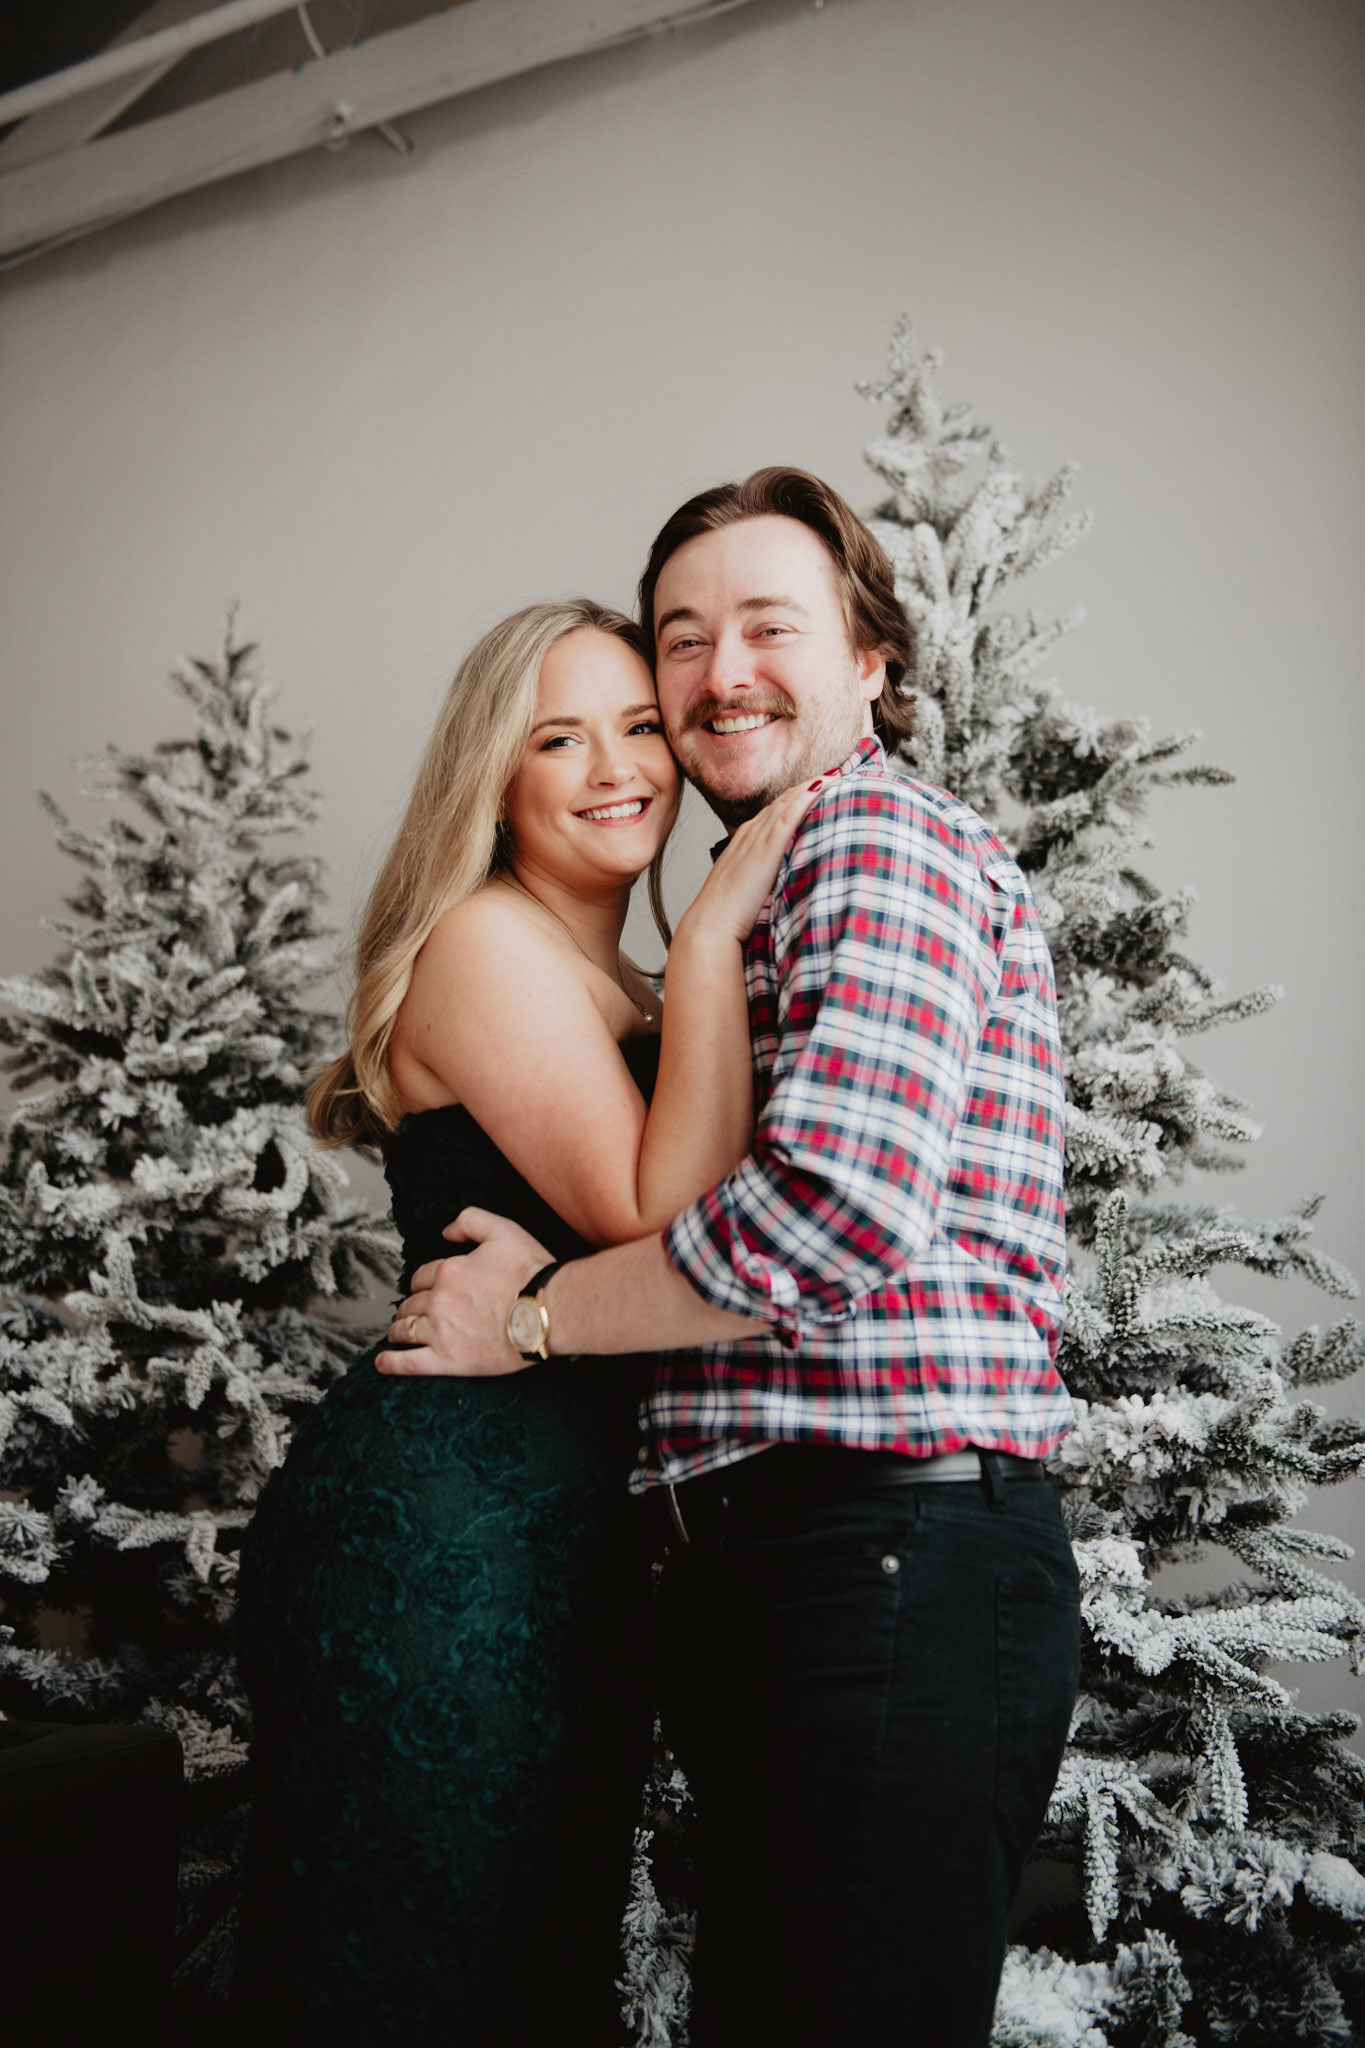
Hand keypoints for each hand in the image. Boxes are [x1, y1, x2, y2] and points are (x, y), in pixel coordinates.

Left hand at [375, 1208, 552, 1376]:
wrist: (549, 1311)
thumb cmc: (531, 1272)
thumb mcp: (503, 1230)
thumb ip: (470, 1220)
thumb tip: (445, 1232)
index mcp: (448, 1271)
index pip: (421, 1277)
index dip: (424, 1282)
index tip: (429, 1288)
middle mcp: (439, 1301)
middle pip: (410, 1304)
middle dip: (410, 1306)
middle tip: (414, 1312)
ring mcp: (441, 1333)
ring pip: (405, 1331)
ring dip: (399, 1330)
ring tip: (398, 1333)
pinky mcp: (449, 1361)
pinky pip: (409, 1363)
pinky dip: (391, 1363)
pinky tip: (382, 1363)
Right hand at [676, 778, 823, 950]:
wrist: (712, 924)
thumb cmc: (730, 912)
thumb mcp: (749, 884)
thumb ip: (767, 874)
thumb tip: (787, 877)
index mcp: (747, 839)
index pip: (778, 809)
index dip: (801, 795)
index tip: (824, 785)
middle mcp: (752, 832)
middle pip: (786, 800)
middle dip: (812, 784)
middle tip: (840, 770)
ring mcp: (757, 839)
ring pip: (788, 802)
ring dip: (813, 786)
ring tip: (839, 772)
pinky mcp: (765, 850)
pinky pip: (787, 817)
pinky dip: (805, 799)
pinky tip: (822, 787)